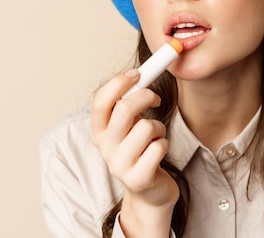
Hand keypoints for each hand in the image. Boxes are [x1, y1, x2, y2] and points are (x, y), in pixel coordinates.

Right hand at [91, 69, 177, 236]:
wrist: (150, 191)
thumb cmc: (141, 150)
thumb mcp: (130, 126)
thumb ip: (129, 103)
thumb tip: (142, 72)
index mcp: (99, 132)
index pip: (100, 102)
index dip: (118, 83)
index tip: (137, 73)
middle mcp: (105, 148)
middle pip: (125, 109)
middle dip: (146, 96)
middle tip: (155, 97)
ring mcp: (119, 165)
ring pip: (147, 127)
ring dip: (159, 127)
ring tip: (156, 136)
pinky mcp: (138, 178)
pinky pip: (159, 146)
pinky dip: (165, 144)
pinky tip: (159, 152)